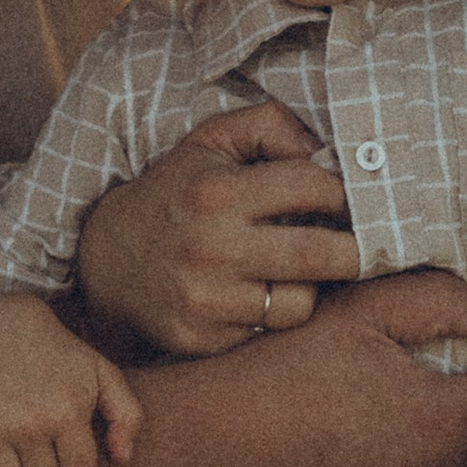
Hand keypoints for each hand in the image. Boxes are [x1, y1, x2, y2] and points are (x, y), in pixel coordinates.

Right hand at [75, 100, 364, 354]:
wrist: (105, 261)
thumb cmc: (175, 193)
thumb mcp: (210, 141)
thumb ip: (270, 126)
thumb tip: (323, 151)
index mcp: (217, 193)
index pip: (311, 186)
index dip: (344, 193)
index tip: (351, 201)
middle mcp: (211, 248)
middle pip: (321, 255)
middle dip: (357, 251)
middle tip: (361, 246)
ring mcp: (205, 300)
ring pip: (300, 304)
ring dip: (313, 288)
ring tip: (301, 272)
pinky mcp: (201, 340)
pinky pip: (267, 334)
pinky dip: (274, 317)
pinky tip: (260, 297)